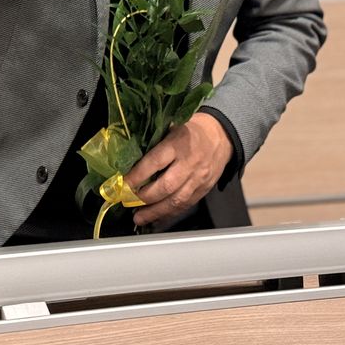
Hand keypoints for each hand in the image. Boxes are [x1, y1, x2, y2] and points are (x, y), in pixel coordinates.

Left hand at [125, 113, 231, 228]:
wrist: (221, 135)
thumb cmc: (191, 129)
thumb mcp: (171, 127)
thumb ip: (154, 142)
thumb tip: (130, 159)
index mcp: (178, 144)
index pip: (155, 162)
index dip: (138, 176)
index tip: (123, 184)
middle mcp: (189, 163)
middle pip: (165, 187)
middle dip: (144, 198)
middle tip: (128, 202)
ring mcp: (198, 179)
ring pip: (176, 201)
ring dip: (155, 212)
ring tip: (139, 218)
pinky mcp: (204, 190)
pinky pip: (185, 206)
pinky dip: (169, 214)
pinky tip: (157, 218)